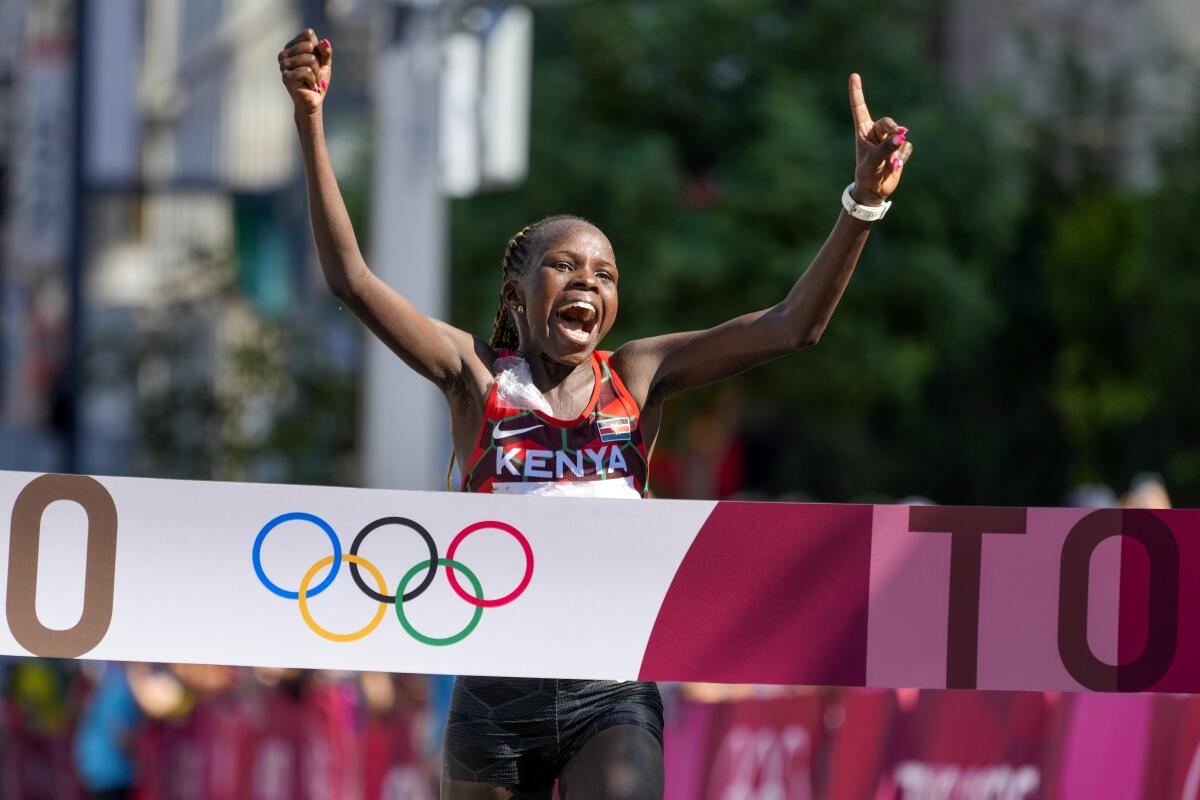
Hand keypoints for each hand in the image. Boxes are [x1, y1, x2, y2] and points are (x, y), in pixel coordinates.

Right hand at [279, 29, 331, 116]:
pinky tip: (309, 86)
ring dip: (316, 73)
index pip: (308, 35)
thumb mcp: (325, 63)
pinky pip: (307, 71)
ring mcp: (283, 65)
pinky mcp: (286, 77)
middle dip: (318, 62)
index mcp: (292, 47)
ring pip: (310, 59)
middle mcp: (284, 54)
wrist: (314, 100)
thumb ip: (325, 51)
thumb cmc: (318, 80)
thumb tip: (324, 42)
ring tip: (312, 81)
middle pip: (309, 46)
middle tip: (314, 73)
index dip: (318, 48)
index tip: (316, 60)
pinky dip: (313, 81)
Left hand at [848, 73, 913, 205]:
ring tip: (889, 163)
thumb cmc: (867, 173)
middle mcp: (876, 133)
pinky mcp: (900, 149)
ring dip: (897, 148)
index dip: (857, 92)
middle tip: (898, 135)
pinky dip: (903, 156)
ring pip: (900, 135)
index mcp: (863, 131)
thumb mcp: (873, 161)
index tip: (854, 75)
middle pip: (887, 122)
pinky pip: (907, 146)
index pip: (860, 108)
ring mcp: (889, 140)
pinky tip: (896, 165)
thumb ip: (886, 148)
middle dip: (893, 129)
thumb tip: (902, 136)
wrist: (874, 190)